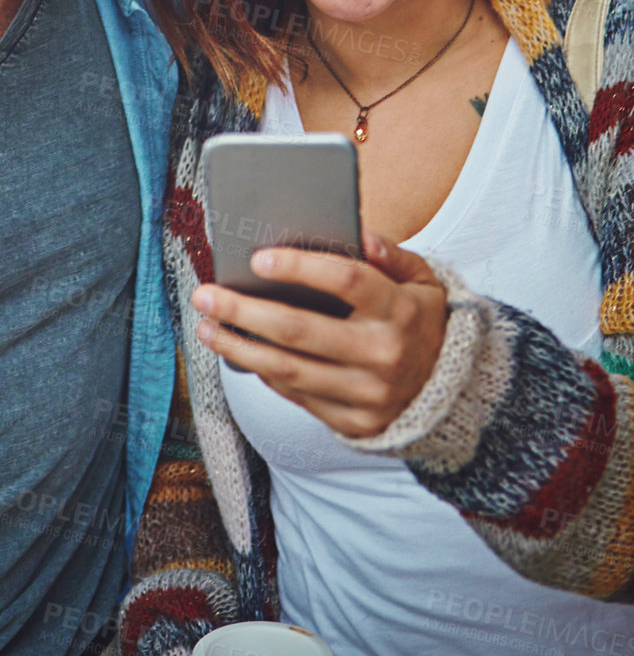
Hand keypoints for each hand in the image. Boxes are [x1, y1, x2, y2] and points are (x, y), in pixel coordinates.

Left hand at [192, 230, 448, 438]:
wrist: (451, 394)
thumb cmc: (420, 321)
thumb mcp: (423, 281)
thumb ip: (390, 254)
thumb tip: (358, 233)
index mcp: (400, 309)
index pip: (347, 280)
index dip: (300, 268)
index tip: (257, 258)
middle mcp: (383, 354)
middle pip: (300, 330)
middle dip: (244, 311)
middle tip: (205, 293)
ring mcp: (368, 394)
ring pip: (289, 370)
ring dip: (238, 348)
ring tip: (205, 326)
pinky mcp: (354, 423)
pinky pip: (297, 396)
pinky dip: (263, 373)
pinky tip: (239, 351)